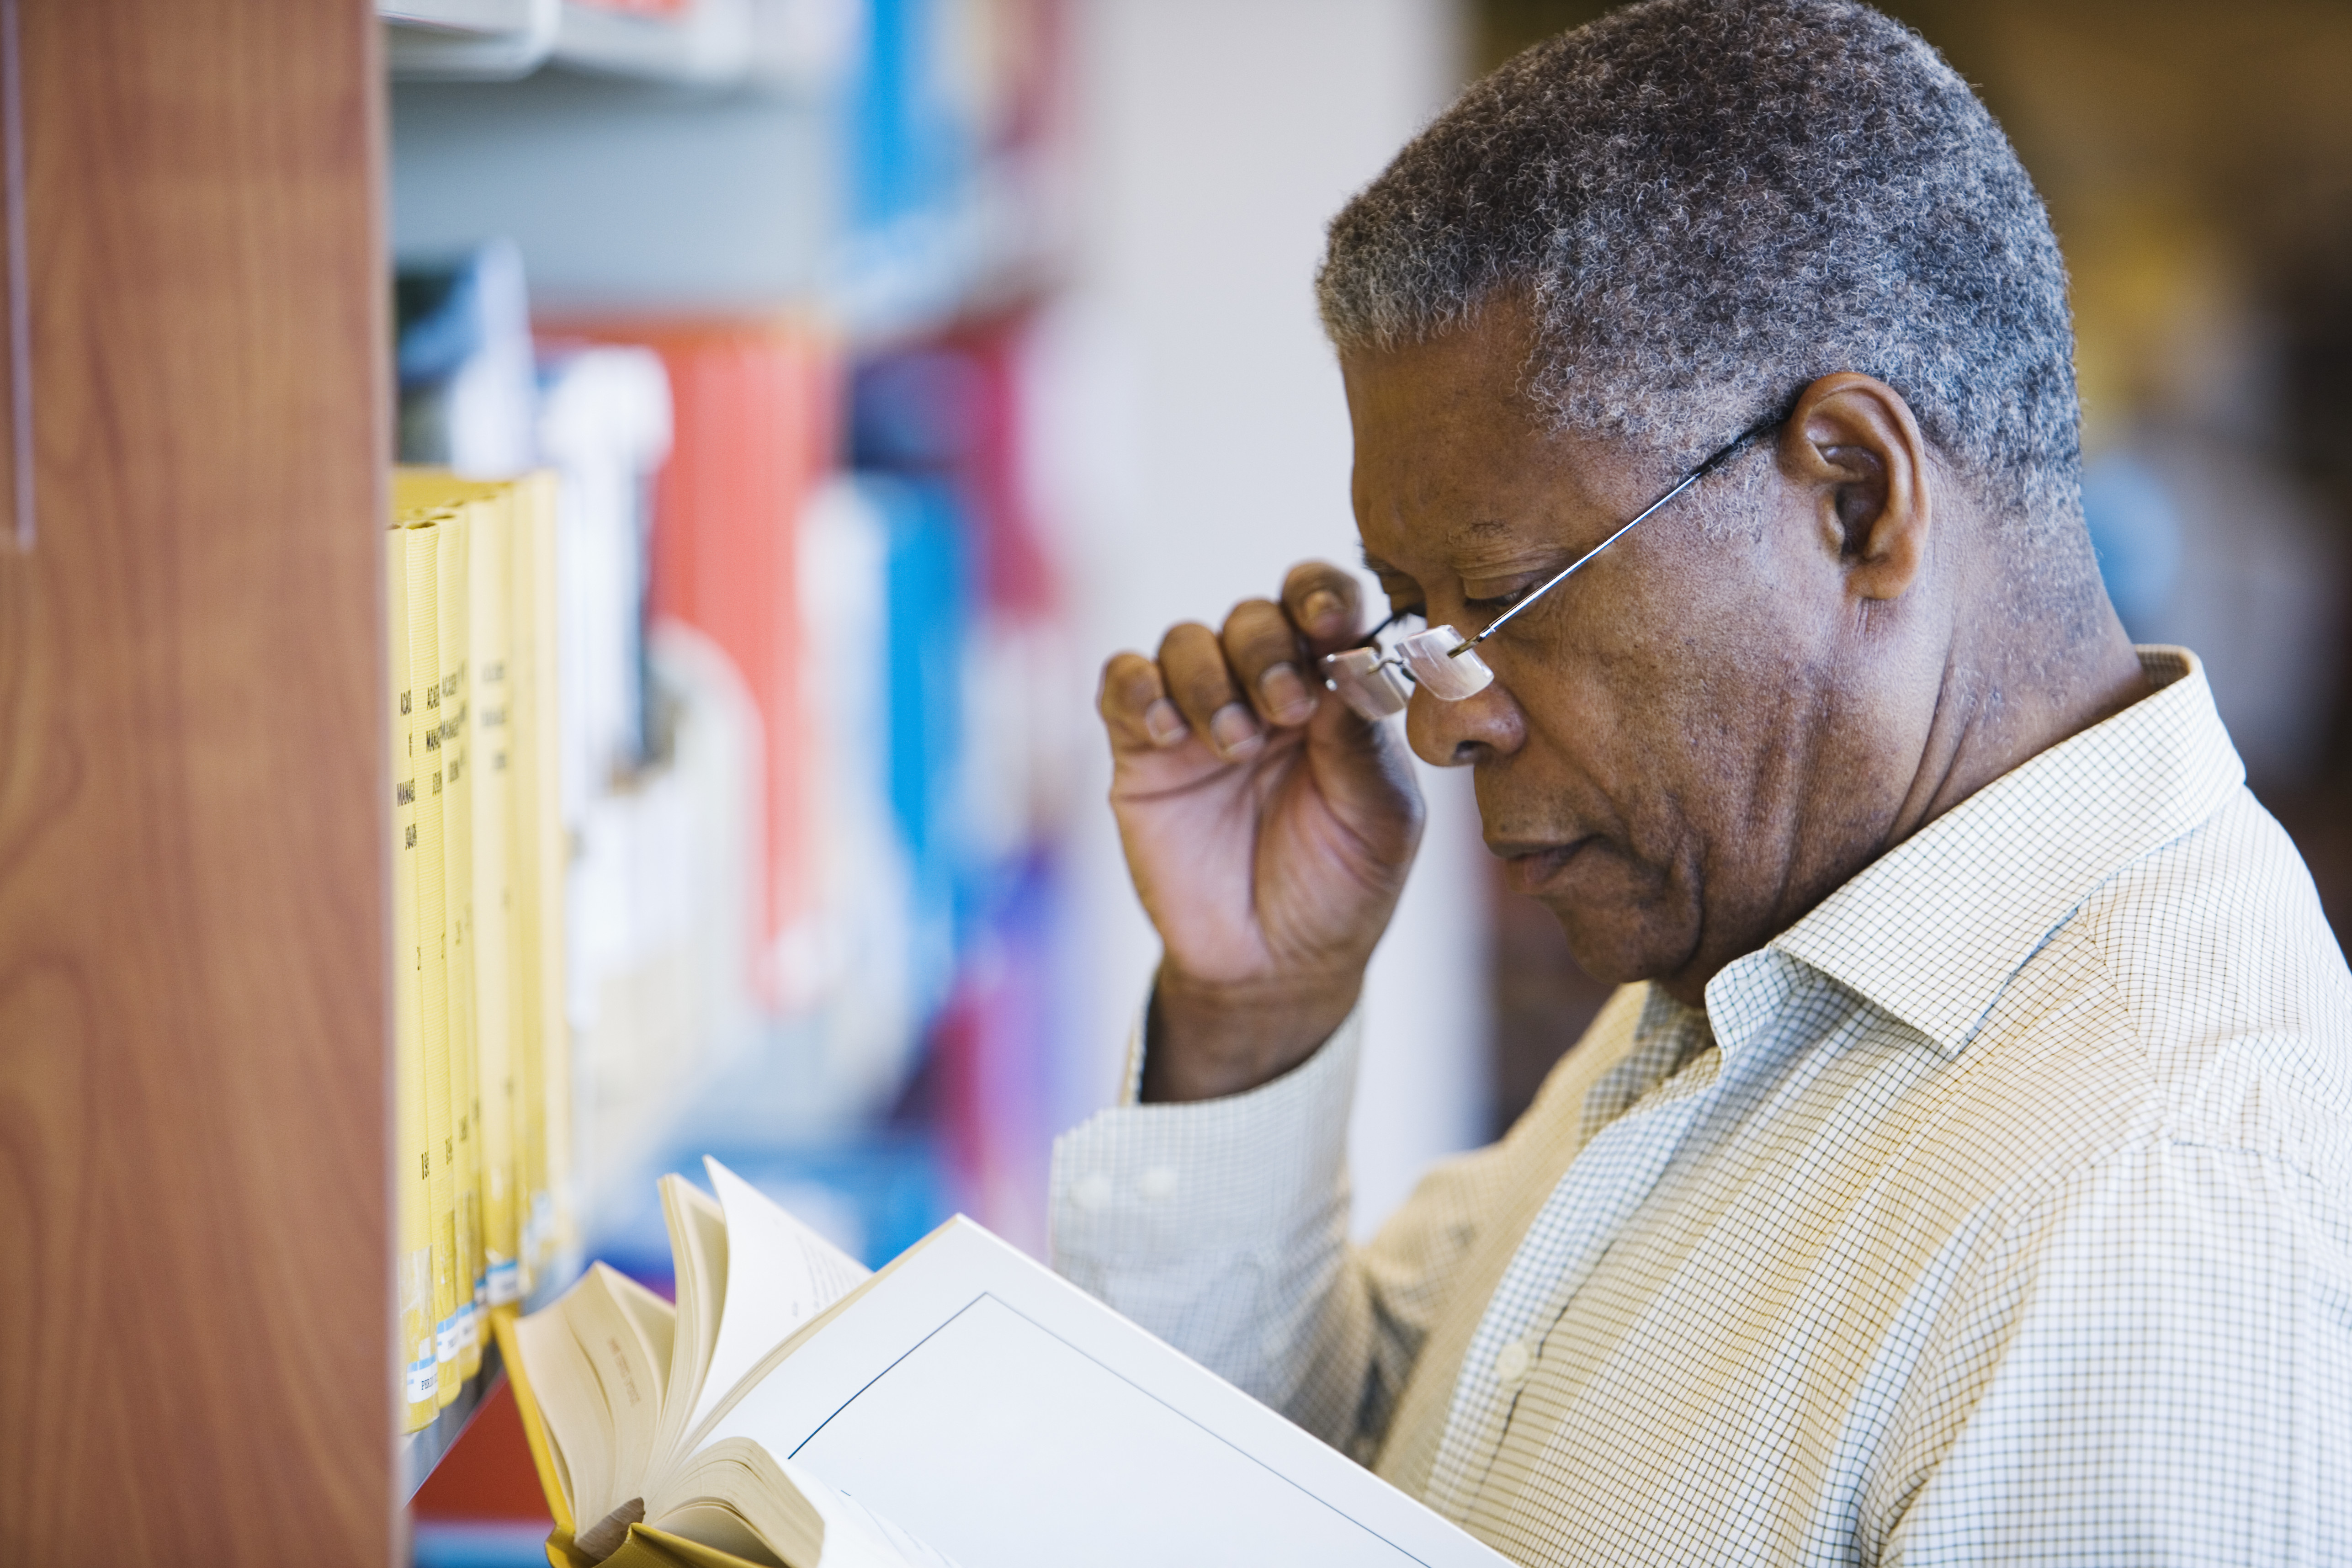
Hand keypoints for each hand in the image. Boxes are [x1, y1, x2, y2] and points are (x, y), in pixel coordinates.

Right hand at [1097, 562, 1423, 1100]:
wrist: (1273, 965)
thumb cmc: (1340, 884)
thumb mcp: (1380, 818)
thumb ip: (1364, 741)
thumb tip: (1351, 662)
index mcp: (1333, 692)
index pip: (1323, 607)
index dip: (1323, 596)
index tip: (1332, 620)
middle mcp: (1264, 690)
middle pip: (1253, 616)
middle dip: (1267, 650)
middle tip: (1287, 710)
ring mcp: (1199, 717)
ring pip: (1186, 641)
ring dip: (1210, 680)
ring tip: (1234, 746)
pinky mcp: (1141, 751)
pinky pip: (1122, 683)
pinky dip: (1139, 689)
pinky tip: (1167, 731)